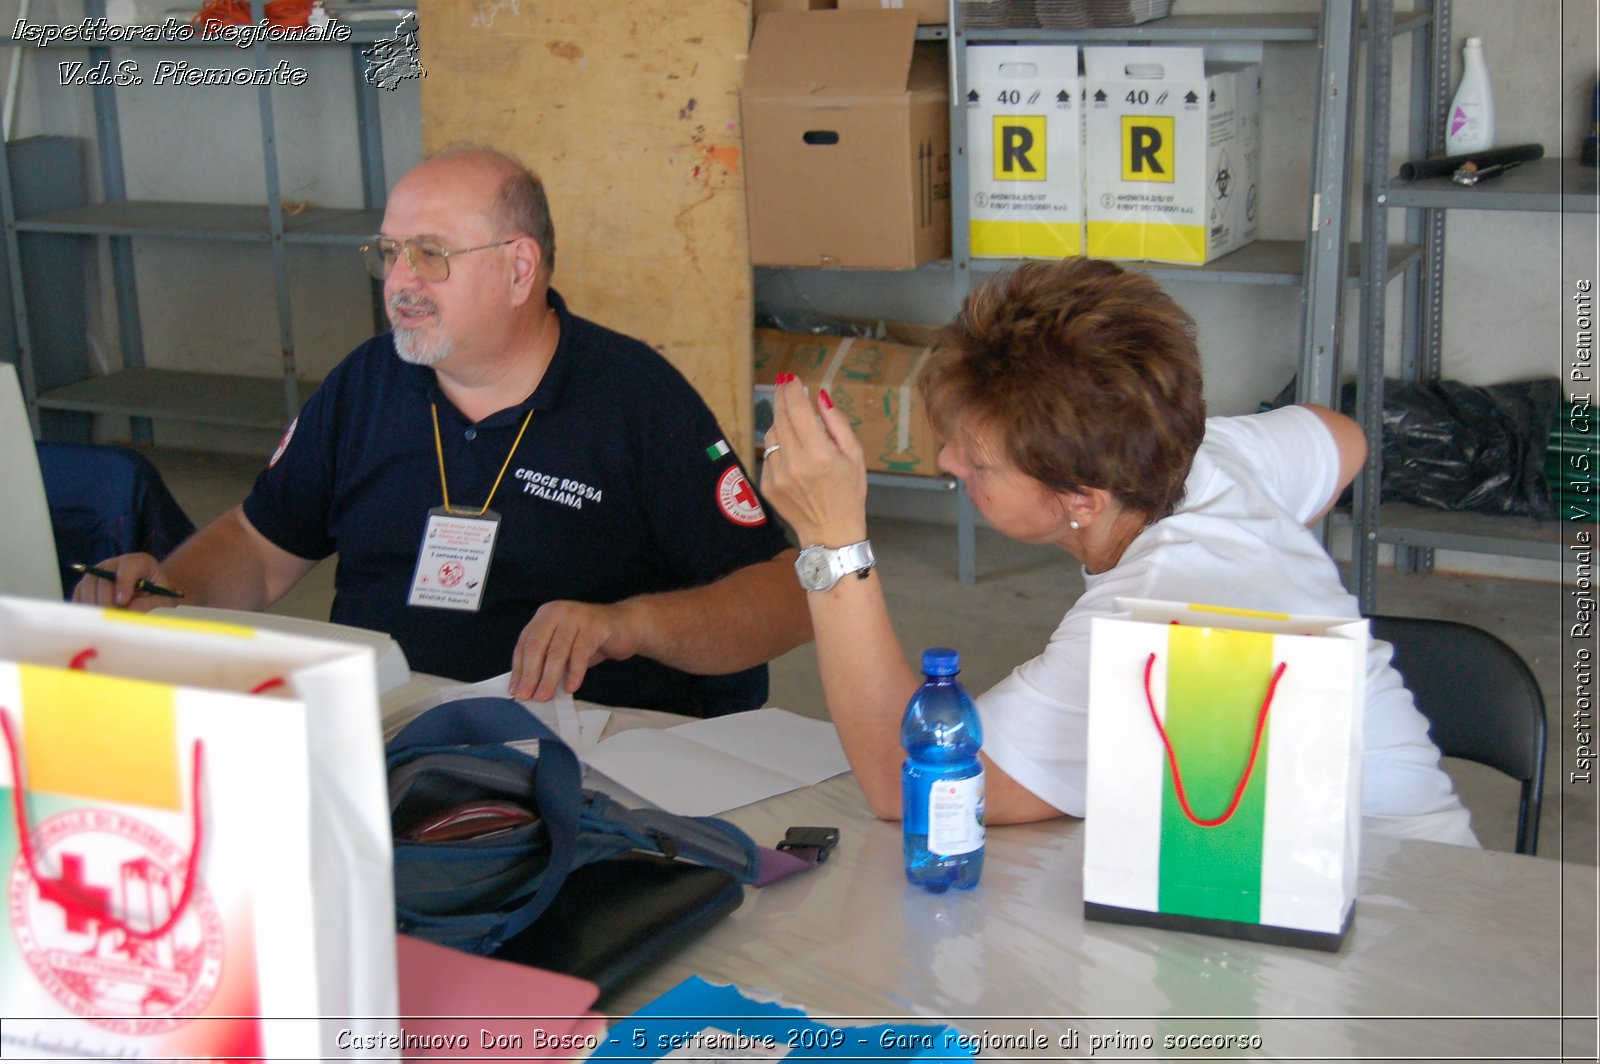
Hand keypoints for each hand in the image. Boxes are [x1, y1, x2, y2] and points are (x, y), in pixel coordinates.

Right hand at [69, 553, 176, 610]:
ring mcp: (98, 572)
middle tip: (111, 616)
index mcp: (138, 562)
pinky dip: (83, 606)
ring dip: (92, 604)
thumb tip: (130, 611)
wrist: (149, 588)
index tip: (123, 601)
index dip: (123, 584)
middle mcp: (114, 564)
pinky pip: (79, 593)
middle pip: (102, 578)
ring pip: (87, 585)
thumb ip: (151, 602)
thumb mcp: (164, 596)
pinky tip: (92, 618)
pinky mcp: (88, 583)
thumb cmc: (158, 592)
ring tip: (103, 619)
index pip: (127, 569)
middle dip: (106, 599)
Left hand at [510, 599, 645, 700]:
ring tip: (546, 696)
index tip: (516, 690)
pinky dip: (574, 673)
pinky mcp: (595, 626)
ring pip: (557, 652)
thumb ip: (547, 661)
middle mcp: (558, 611)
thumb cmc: (591, 639)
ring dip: (549, 678)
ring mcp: (576, 616)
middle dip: (531, 675)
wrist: (626, 626)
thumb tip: (529, 687)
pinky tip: (571, 687)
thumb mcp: (564, 648)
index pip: (524, 644)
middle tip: (528, 696)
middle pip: (537, 647)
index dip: (519, 669)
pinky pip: (580, 653)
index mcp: (545, 615)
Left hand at [759, 376, 868, 546]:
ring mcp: (777, 475)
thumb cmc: (849, 493)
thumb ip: (837, 424)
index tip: (790, 379)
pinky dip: (779, 448)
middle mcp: (794, 463)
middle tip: (784, 385)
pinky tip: (793, 455)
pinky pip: (769, 455)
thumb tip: (821, 397)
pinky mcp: (767, 484)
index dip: (792, 390)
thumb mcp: (855, 456)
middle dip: (782, 398)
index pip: (798, 411)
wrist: (830, 533)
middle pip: (781, 418)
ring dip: (781, 423)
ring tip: (795, 426)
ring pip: (772, 435)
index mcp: (819, 454)